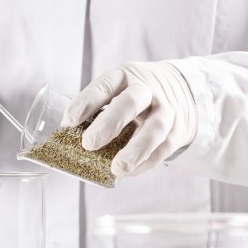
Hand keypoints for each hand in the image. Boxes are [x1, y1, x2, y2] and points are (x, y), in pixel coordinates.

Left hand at [61, 61, 197, 176]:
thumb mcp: (117, 89)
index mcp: (124, 76)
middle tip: (89, 144)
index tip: (69, 121)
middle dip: (110, 123)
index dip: (86, 102)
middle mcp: (147, 89)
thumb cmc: (135, 95)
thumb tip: (67, 136)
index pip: (105, 85)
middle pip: (131, 102)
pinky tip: (130, 172)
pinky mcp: (178, 130)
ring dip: (136, 149)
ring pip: (155, 127)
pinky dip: (146, 161)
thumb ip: (95, 109)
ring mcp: (166, 109)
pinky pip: (164, 147)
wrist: (181, 89)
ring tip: (117, 168)